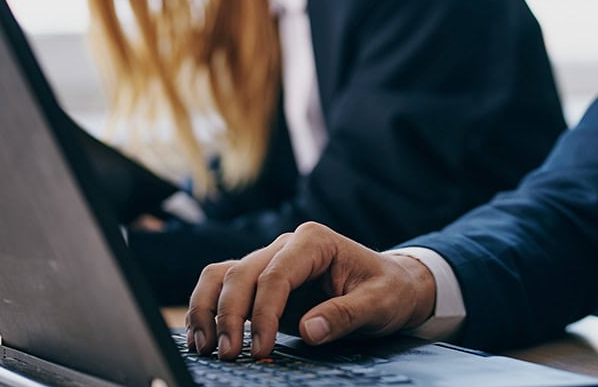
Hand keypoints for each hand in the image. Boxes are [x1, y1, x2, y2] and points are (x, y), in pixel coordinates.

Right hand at [185, 222, 436, 359]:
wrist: (393, 285)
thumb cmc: (388, 290)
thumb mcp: (379, 304)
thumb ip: (345, 315)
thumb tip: (308, 330)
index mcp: (315, 241)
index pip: (276, 275)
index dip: (264, 313)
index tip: (263, 348)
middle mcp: (287, 245)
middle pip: (242, 273)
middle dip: (230, 315)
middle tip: (229, 356)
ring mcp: (272, 261)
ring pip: (224, 275)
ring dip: (209, 309)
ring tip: (206, 348)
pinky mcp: (263, 282)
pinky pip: (225, 286)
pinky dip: (210, 309)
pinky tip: (204, 338)